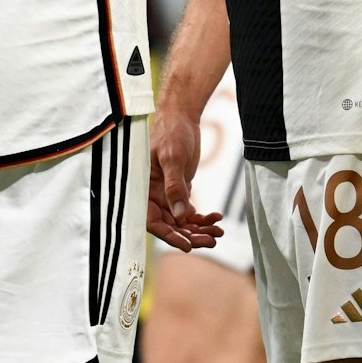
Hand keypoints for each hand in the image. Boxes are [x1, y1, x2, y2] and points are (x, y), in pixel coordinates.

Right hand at [148, 109, 223, 251]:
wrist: (181, 117)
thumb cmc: (171, 133)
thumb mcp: (173, 158)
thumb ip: (174, 186)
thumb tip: (179, 215)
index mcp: (143, 189)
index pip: (153, 221)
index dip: (168, 235)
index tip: (186, 245)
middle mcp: (152, 196)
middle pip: (169, 225)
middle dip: (190, 235)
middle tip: (211, 240)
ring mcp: (166, 195)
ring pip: (181, 221)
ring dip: (199, 229)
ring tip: (218, 232)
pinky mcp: (178, 191)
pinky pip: (188, 212)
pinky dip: (202, 218)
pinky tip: (217, 218)